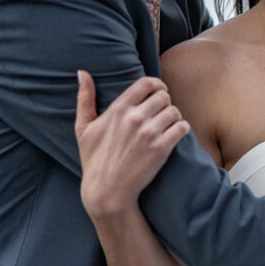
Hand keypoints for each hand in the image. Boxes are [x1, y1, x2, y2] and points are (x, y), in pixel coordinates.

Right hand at [75, 70, 190, 220]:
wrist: (107, 192)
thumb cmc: (94, 160)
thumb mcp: (83, 128)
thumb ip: (84, 98)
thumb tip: (82, 73)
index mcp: (118, 109)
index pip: (146, 83)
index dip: (156, 85)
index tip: (159, 92)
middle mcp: (134, 118)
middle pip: (163, 96)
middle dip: (165, 102)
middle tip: (163, 112)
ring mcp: (149, 133)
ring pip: (174, 111)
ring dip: (174, 116)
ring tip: (169, 124)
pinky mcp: (162, 148)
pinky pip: (182, 127)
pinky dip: (182, 129)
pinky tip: (176, 134)